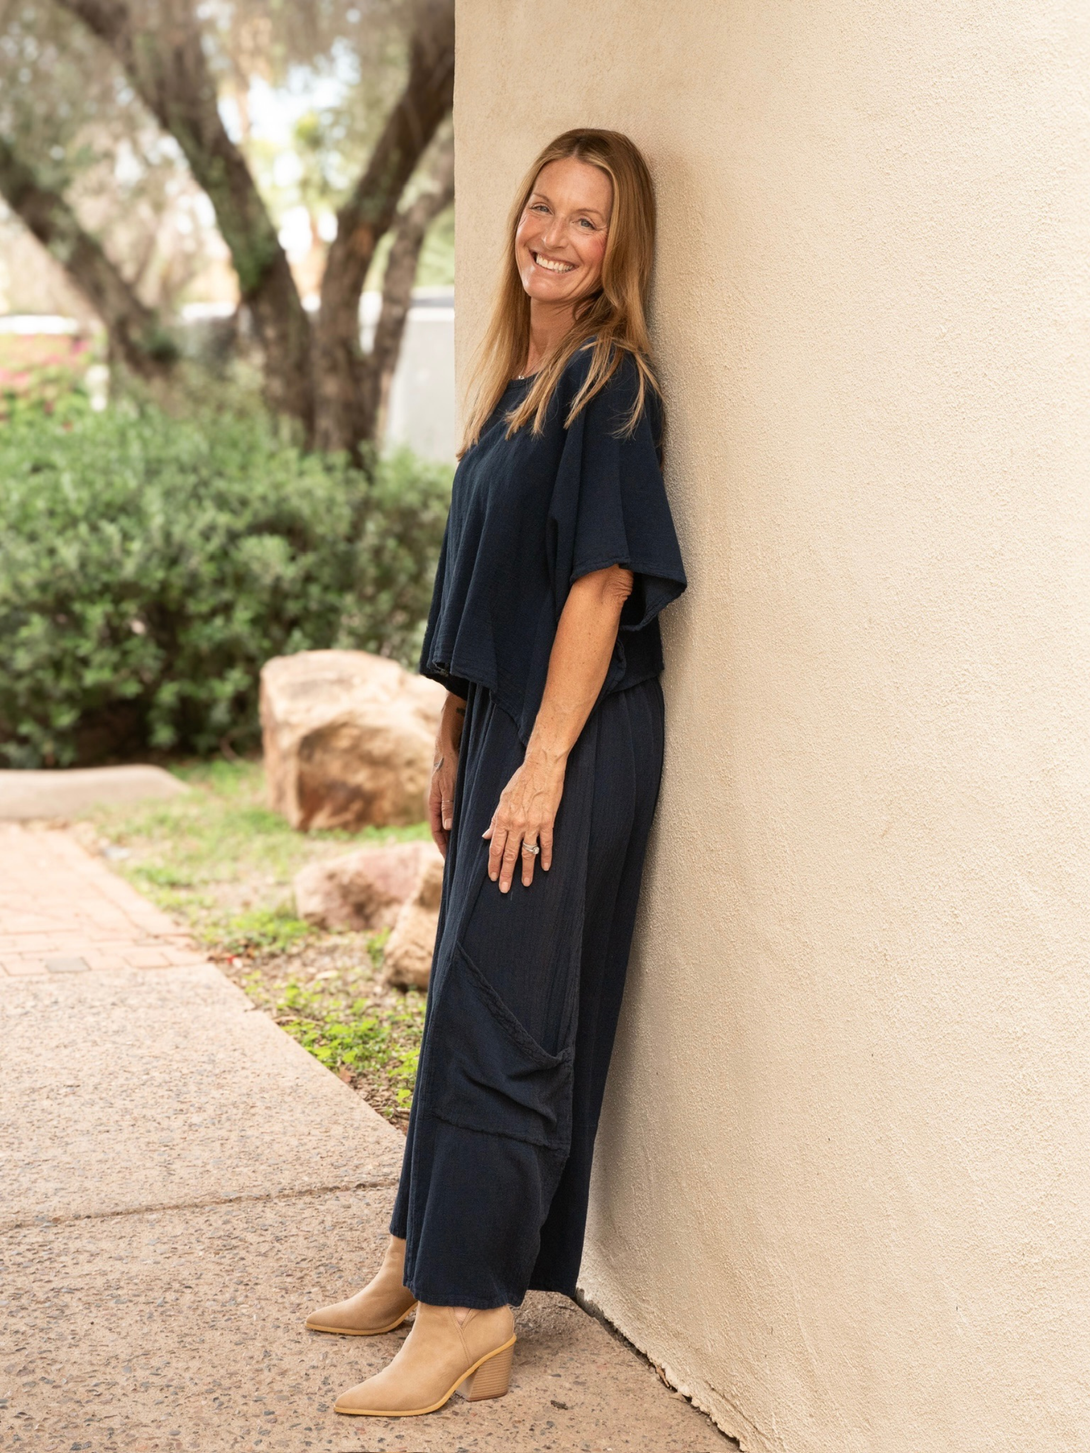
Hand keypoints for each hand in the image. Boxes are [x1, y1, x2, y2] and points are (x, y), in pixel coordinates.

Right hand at [429, 746, 458, 857]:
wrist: (449, 747)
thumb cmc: (448, 766)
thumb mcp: (448, 787)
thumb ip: (448, 806)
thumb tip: (447, 828)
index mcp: (434, 805)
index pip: (436, 831)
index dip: (442, 846)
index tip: (448, 860)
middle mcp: (438, 804)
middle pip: (442, 830)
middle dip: (448, 845)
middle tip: (457, 861)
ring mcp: (445, 800)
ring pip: (449, 823)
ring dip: (454, 835)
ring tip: (464, 849)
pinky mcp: (452, 794)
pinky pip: (455, 814)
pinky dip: (459, 824)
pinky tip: (468, 829)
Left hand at [483, 750, 564, 891]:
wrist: (542, 767)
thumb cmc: (521, 780)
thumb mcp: (503, 798)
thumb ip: (495, 820)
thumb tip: (486, 836)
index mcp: (503, 818)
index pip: (496, 847)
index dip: (494, 864)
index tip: (493, 876)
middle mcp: (516, 823)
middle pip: (510, 854)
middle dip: (506, 873)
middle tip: (504, 889)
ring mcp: (533, 823)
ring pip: (527, 852)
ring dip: (526, 870)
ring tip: (525, 884)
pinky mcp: (548, 821)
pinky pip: (546, 843)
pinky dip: (546, 856)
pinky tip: (546, 867)